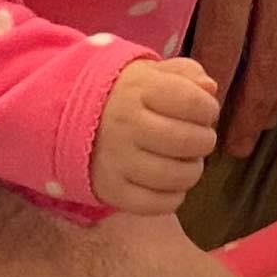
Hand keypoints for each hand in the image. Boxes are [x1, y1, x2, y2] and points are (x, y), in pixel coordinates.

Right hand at [90, 54, 224, 214]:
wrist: (67, 119)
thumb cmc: (123, 95)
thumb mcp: (150, 73)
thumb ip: (185, 73)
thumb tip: (209, 88)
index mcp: (136, 89)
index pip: (193, 102)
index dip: (208, 108)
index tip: (204, 110)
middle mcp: (124, 125)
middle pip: (190, 142)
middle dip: (204, 140)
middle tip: (197, 137)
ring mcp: (116, 161)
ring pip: (178, 176)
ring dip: (192, 169)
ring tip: (184, 159)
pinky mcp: (111, 191)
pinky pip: (160, 204)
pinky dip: (174, 196)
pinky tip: (169, 181)